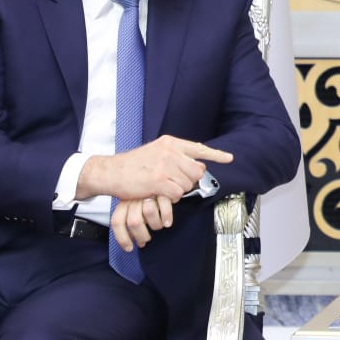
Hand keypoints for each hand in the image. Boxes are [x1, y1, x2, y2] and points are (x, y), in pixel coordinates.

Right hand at [78, 135, 231, 201]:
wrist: (111, 171)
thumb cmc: (133, 164)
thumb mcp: (156, 152)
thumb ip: (176, 156)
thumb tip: (197, 166)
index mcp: (170, 143)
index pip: (199, 148)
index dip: (216, 155)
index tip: (229, 158)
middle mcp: (170, 151)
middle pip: (196, 171)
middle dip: (189, 181)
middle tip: (173, 182)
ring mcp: (165, 166)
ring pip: (188, 184)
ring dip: (178, 190)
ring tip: (163, 186)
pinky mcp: (159, 181)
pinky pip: (177, 194)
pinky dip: (171, 197)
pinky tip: (160, 193)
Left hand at [111, 195, 174, 250]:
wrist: (164, 179)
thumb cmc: (150, 197)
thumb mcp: (137, 207)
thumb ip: (134, 222)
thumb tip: (137, 243)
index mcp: (124, 202)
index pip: (117, 222)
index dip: (122, 237)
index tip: (129, 248)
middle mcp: (134, 197)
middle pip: (134, 221)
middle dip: (142, 235)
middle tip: (147, 239)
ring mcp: (148, 193)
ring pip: (149, 214)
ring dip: (156, 225)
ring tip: (160, 226)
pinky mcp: (162, 190)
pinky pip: (163, 207)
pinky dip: (166, 218)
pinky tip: (168, 222)